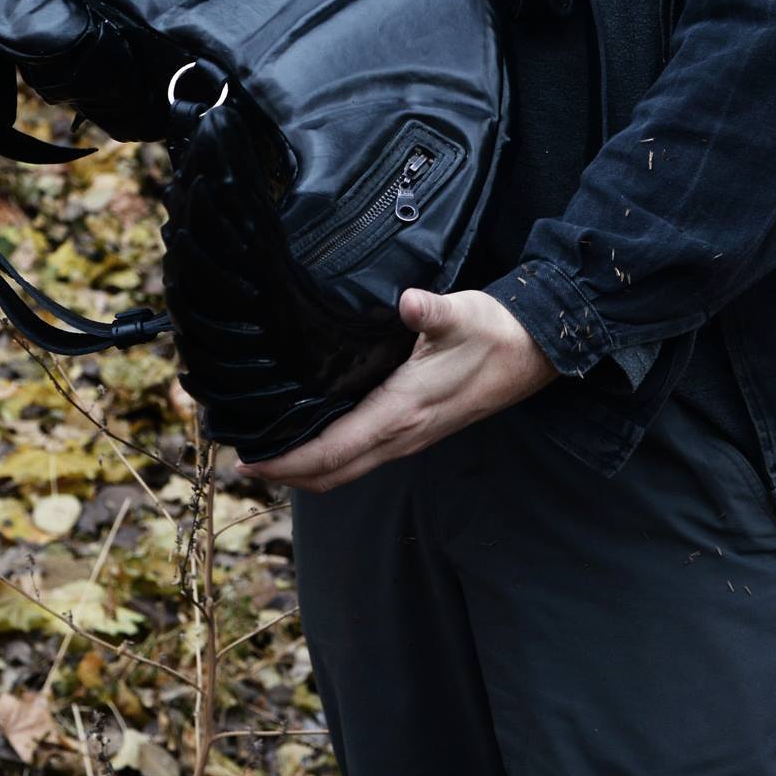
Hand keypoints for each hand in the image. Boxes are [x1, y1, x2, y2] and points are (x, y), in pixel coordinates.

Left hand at [258, 288, 557, 491]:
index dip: (287, 461)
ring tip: (267, 450)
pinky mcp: (415, 431)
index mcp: (401, 412)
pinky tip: (313, 435)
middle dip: (286, 473)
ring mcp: (409, 438)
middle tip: (241, 459)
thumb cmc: (494, 333)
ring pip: (346, 470)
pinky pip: (361, 458)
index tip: (248, 459)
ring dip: (305, 469)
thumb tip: (409, 301)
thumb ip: (431, 310)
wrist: (534, 354)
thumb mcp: (461, 314)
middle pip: (331, 473)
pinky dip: (329, 458)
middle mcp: (401, 436)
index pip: (332, 451)